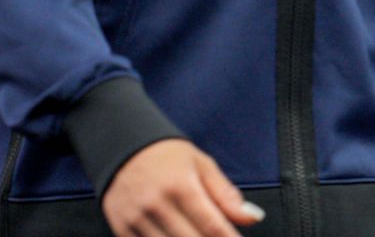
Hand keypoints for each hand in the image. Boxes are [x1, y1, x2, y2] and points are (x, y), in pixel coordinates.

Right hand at [101, 140, 262, 236]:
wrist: (121, 146)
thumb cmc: (166, 156)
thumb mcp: (201, 165)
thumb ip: (226, 195)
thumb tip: (253, 217)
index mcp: (181, 185)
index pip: (212, 225)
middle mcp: (157, 204)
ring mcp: (136, 219)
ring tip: (199, 235)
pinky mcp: (122, 229)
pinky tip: (176, 236)